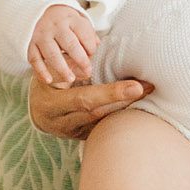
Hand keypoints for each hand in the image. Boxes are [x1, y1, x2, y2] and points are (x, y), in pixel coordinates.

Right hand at [27, 5, 100, 86]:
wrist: (44, 11)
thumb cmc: (67, 22)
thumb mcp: (80, 23)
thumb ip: (89, 37)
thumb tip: (93, 53)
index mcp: (72, 19)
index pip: (84, 34)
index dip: (91, 47)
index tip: (92, 55)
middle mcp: (56, 26)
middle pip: (70, 44)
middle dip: (80, 60)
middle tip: (88, 72)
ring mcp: (42, 35)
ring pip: (51, 53)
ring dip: (62, 68)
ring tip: (71, 79)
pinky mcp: (31, 44)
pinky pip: (35, 59)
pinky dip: (41, 71)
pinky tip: (49, 80)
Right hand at [27, 74, 149, 140]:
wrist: (39, 107)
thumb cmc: (49, 81)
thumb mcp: (52, 70)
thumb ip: (72, 64)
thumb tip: (98, 53)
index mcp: (51, 104)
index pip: (85, 99)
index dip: (111, 93)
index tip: (136, 86)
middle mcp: (62, 123)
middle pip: (98, 114)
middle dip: (125, 101)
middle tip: (150, 88)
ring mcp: (73, 133)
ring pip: (103, 123)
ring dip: (127, 109)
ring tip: (149, 92)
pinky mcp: (82, 137)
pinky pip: (104, 128)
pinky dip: (121, 116)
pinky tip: (139, 105)